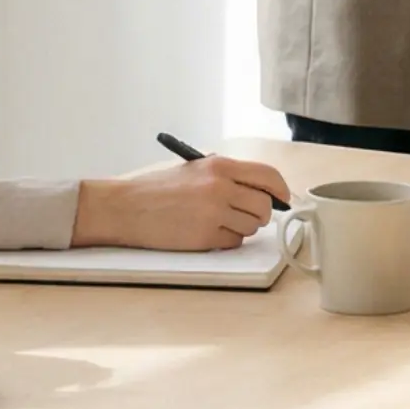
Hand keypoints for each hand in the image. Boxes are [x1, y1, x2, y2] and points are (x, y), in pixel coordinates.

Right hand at [75, 157, 286, 252]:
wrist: (126, 207)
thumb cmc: (156, 189)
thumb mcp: (193, 169)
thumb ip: (225, 175)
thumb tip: (260, 188)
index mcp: (219, 165)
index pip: (268, 175)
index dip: (281, 190)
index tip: (284, 199)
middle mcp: (220, 187)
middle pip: (264, 206)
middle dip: (260, 214)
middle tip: (247, 215)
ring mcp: (214, 213)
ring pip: (251, 227)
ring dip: (240, 228)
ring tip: (215, 221)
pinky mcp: (205, 237)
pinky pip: (233, 242)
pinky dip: (225, 240)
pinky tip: (204, 231)